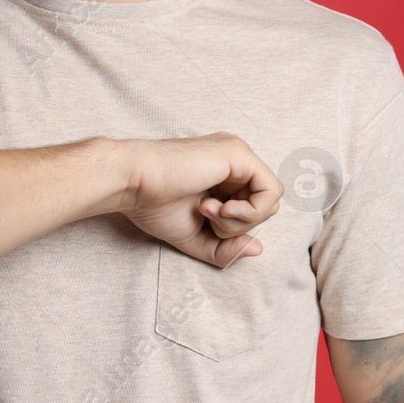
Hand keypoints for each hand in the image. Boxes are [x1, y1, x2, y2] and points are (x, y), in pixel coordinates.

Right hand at [111, 132, 282, 267]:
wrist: (133, 183)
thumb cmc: (155, 206)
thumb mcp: (197, 237)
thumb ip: (226, 249)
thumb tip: (258, 248)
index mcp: (225, 174)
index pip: (253, 209)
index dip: (235, 227)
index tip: (205, 220)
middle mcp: (235, 161)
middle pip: (265, 205)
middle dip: (239, 225)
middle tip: (206, 215)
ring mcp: (238, 154)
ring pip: (270, 200)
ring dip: (240, 220)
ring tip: (207, 210)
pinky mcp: (239, 153)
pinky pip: (270, 192)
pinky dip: (249, 211)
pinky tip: (219, 207)